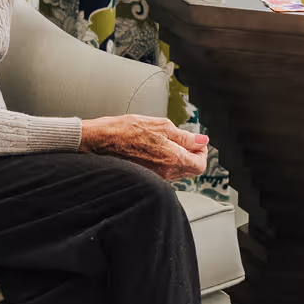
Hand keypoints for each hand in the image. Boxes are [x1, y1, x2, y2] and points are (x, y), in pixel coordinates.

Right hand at [79, 114, 209, 181]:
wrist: (102, 141)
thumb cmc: (126, 130)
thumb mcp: (161, 125)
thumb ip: (185, 136)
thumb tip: (201, 140)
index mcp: (172, 158)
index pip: (201, 164)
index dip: (202, 152)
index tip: (197, 142)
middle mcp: (166, 172)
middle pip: (192, 170)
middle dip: (192, 154)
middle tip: (185, 141)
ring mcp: (156, 177)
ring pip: (179, 172)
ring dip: (180, 158)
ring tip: (168, 143)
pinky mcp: (147, 176)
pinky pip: (166, 173)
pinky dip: (168, 162)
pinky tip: (157, 149)